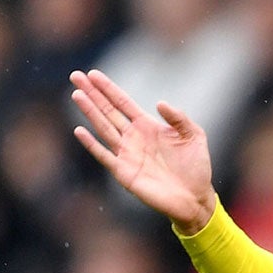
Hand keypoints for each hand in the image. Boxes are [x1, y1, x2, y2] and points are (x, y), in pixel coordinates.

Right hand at [70, 68, 217, 232]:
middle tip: (76, 76)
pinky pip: (104, 155)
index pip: (123, 102)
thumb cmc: (196, 167)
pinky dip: (91, 144)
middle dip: (92, 94)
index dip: (108, 88)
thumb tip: (159, 103)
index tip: (92, 74)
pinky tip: (80, 130)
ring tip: (77, 95)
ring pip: (103, 128)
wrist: (195, 198)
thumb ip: (179, 118)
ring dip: (90, 112)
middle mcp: (133, 138)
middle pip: (108, 111)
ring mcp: (127, 154)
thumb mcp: (194, 135)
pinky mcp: (124, 172)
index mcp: (147, 126)